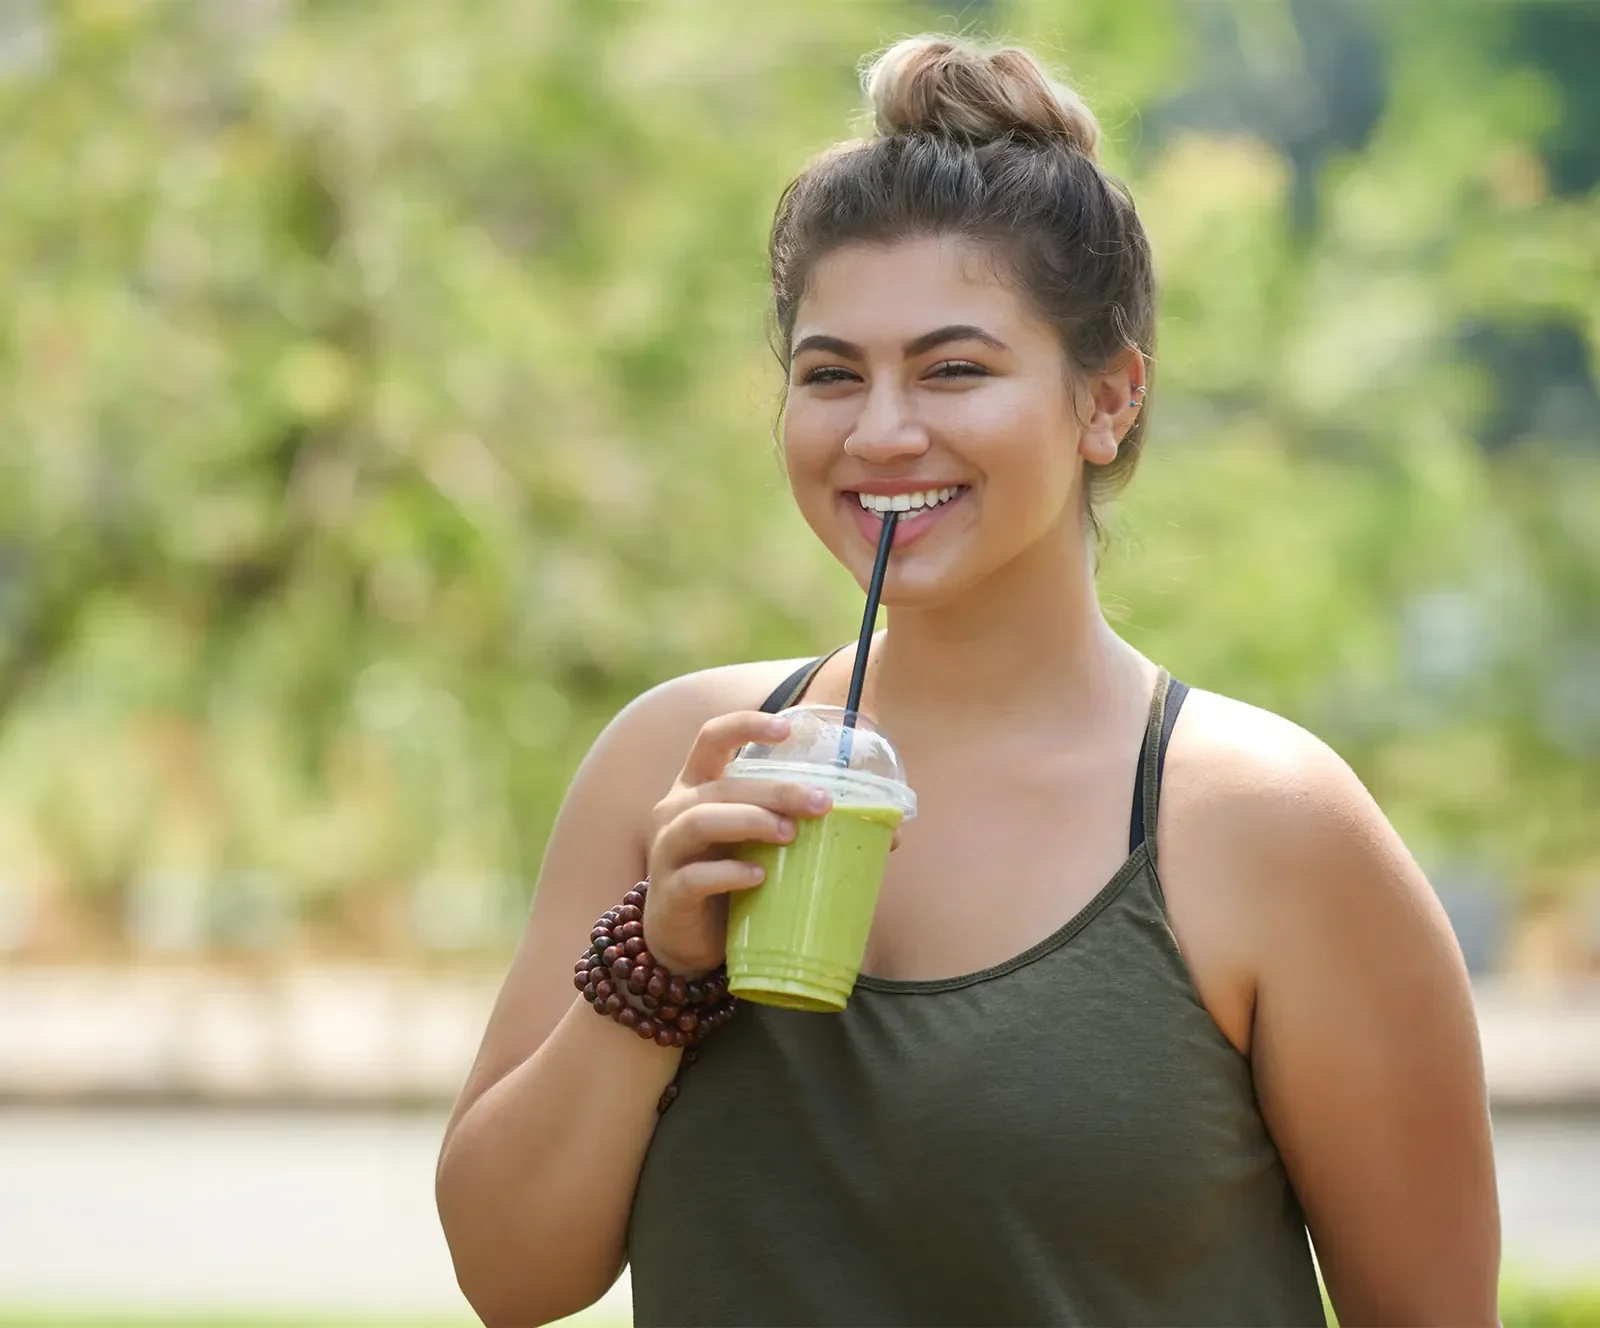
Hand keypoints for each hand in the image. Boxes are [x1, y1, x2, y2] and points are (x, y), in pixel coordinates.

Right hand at [643, 711, 832, 976]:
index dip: (745, 726)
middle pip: (724, 785)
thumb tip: (891, 835)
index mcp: (699, 786)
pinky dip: (729, 873)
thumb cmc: (731, 879)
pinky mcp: (669, 892)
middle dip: (774, 789)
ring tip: (790, 834)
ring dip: (750, 820)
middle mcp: (677, 810)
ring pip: (702, 820)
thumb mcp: (763, 845)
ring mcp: (668, 850)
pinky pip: (696, 877)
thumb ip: (805, 828)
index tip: (786, 730)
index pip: (713, 738)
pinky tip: (760, 877)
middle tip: (821, 802)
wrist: (688, 941)